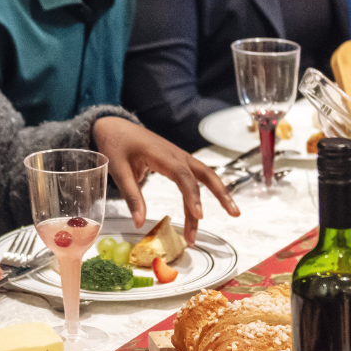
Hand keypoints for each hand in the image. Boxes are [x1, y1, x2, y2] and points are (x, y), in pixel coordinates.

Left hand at [91, 116, 239, 236]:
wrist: (116, 127)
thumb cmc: (117, 146)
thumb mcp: (119, 170)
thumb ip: (132, 196)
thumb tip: (140, 223)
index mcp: (161, 154)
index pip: (183, 176)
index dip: (192, 196)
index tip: (199, 215)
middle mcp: (177, 155)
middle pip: (205, 174)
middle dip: (221, 194)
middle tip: (234, 213)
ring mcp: (180, 157)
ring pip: (206, 176)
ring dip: (219, 194)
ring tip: (232, 213)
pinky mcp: (179, 162)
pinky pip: (196, 178)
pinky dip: (205, 193)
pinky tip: (203, 210)